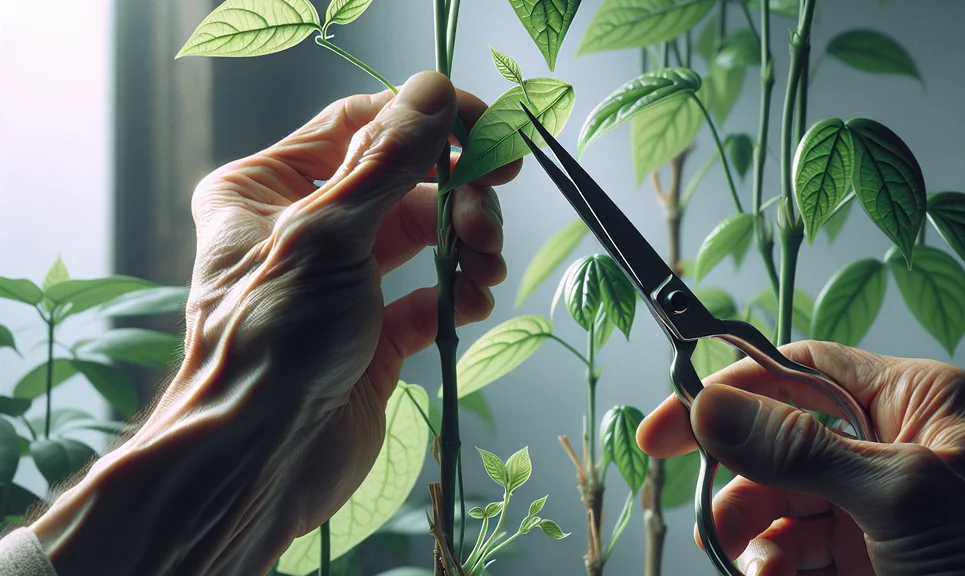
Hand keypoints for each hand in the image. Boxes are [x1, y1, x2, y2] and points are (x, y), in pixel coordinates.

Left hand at [32, 72, 513, 574]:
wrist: (258, 463)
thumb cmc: (271, 341)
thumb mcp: (327, 234)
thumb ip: (388, 160)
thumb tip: (433, 88)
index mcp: (269, 188)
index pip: (363, 126)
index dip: (429, 123)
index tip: (490, 132)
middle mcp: (306, 228)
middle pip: (407, 183)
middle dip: (458, 198)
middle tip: (490, 222)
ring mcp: (345, 283)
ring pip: (427, 238)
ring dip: (468, 246)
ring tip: (486, 270)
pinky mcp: (376, 334)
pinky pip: (432, 296)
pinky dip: (460, 295)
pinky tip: (473, 304)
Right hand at [638, 341, 964, 575]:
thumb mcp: (901, 497)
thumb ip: (802, 451)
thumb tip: (714, 407)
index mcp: (916, 402)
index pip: (802, 371)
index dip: (732, 391)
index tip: (671, 425)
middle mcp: (894, 448)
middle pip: (781, 441)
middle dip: (739, 477)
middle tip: (707, 513)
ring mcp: (881, 510)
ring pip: (783, 502)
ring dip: (753, 531)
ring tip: (747, 561)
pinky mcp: (873, 563)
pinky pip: (801, 551)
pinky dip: (776, 565)